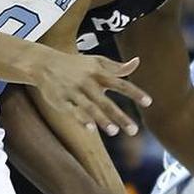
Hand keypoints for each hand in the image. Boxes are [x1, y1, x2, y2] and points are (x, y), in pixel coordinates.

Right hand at [33, 53, 152, 135]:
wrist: (44, 63)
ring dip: (102, 120)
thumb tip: (137, 62)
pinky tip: (91, 129)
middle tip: (134, 131)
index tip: (149, 102)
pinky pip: (73, 111)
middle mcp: (87, 82)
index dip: (134, 93)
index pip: (120, 83)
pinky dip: (82, 119)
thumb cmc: (75, 64)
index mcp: (98, 73)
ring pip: (90, 108)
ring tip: (114, 132)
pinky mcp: (61, 100)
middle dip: (120, 116)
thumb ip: (117, 67)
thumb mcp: (96, 62)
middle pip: (106, 101)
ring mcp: (73, 92)